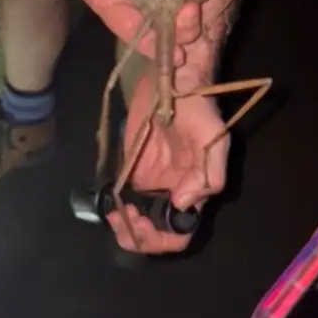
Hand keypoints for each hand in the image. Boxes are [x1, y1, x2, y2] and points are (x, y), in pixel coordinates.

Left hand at [105, 62, 228, 253]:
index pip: (180, 232)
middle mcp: (172, 191)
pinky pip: (121, 197)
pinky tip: (105, 201)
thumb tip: (182, 204)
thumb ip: (207, 173)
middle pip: (155, 233)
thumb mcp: (212, 136)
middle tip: (122, 219)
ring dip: (123, 225)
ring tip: (113, 213)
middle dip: (138, 235)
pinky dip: (112, 206)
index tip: (143, 222)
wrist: (174, 78)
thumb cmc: (198, 106)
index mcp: (194, 189)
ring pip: (136, 219)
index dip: (162, 238)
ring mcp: (150, 181)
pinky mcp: (131, 167)